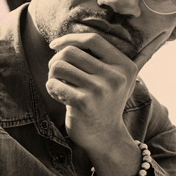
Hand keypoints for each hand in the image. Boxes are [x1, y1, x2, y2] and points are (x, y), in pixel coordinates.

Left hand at [46, 29, 171, 167]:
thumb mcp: (115, 79)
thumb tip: (70, 37)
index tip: (55, 45)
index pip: (93, 40)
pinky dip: (51, 87)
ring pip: (59, 65)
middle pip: (71, 52)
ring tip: (58, 84)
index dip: (70, 38)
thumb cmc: (104, 104)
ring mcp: (100, 90)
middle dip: (56, 59)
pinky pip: (54, 84)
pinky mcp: (84, 103)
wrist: (106, 137)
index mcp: (125, 66)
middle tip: (56, 72)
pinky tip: (57, 95)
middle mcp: (115, 76)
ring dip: (52, 74)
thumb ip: (103, 57)